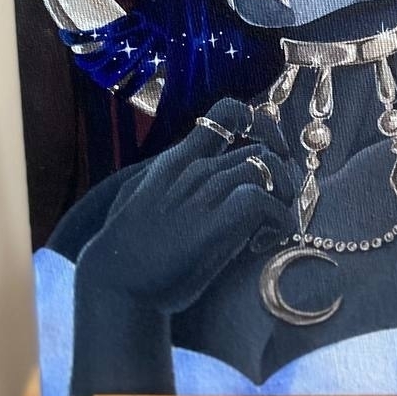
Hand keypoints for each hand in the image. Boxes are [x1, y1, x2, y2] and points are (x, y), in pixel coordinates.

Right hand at [76, 101, 299, 313]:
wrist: (113, 282)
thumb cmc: (131, 248)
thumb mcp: (143, 196)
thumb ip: (169, 179)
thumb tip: (197, 170)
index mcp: (177, 160)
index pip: (226, 112)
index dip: (261, 126)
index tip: (272, 151)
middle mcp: (194, 168)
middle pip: (262, 150)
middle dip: (282, 178)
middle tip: (276, 208)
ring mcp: (204, 193)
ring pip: (268, 167)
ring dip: (283, 198)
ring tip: (267, 228)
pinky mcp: (216, 222)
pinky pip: (264, 201)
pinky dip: (276, 221)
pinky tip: (260, 244)